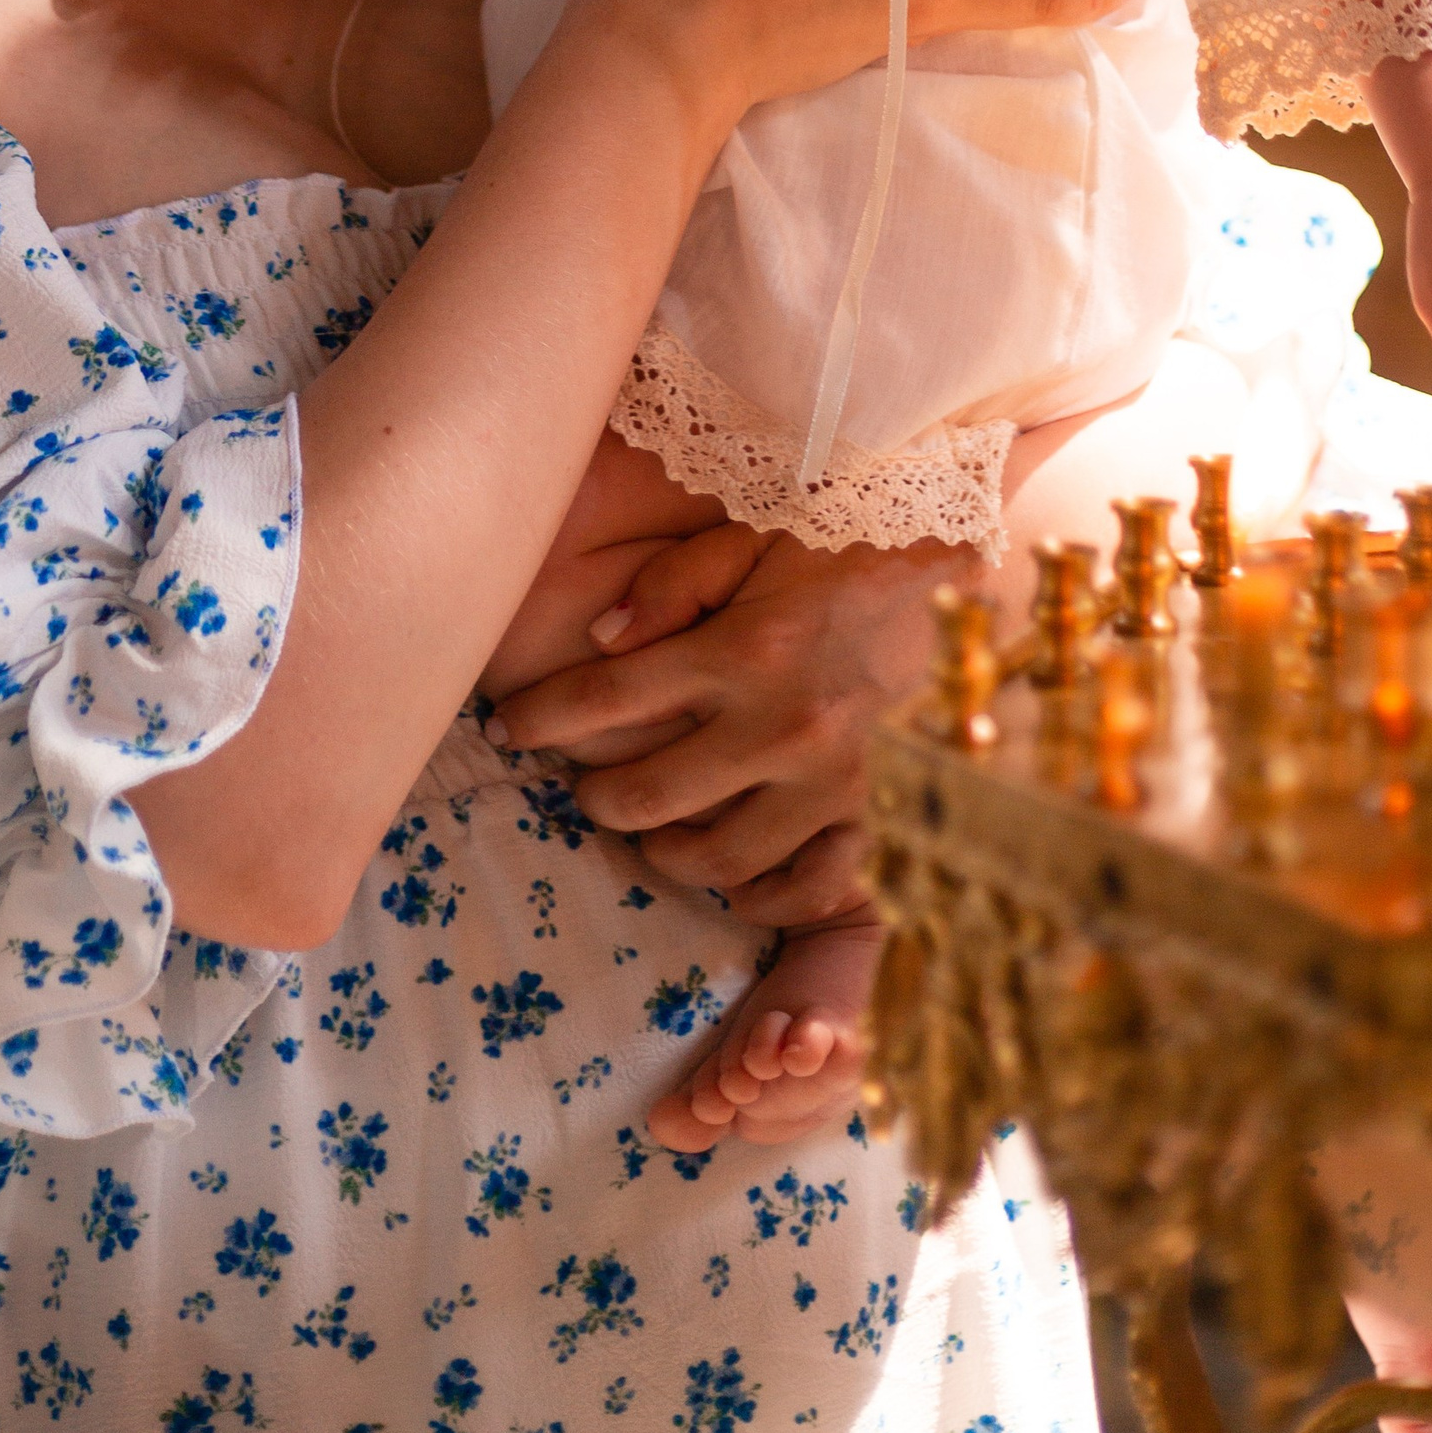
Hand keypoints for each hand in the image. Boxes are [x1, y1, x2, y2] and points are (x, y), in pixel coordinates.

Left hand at [486, 529, 955, 920]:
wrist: (927, 562)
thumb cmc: (817, 542)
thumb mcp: (741, 538)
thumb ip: (668, 585)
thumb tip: (600, 642)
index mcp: (742, 649)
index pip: (609, 699)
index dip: (541, 719)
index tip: (504, 728)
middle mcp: (782, 724)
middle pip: (650, 796)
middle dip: (594, 797)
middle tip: (578, 783)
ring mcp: (827, 775)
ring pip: (719, 858)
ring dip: (663, 850)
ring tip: (645, 823)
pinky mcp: (861, 803)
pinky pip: (806, 884)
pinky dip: (759, 894)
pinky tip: (726, 873)